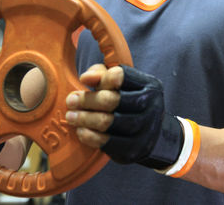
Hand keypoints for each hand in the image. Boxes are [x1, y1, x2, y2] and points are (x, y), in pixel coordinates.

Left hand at [66, 64, 183, 168]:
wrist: (152, 134)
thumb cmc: (129, 102)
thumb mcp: (120, 83)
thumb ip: (102, 74)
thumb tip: (86, 78)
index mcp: (149, 86)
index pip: (120, 76)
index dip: (100, 78)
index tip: (82, 81)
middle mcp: (151, 107)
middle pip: (111, 100)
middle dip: (86, 100)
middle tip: (70, 101)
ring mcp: (145, 130)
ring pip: (107, 122)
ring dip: (84, 118)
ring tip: (71, 116)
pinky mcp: (135, 149)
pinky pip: (107, 143)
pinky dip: (90, 136)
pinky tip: (81, 131)